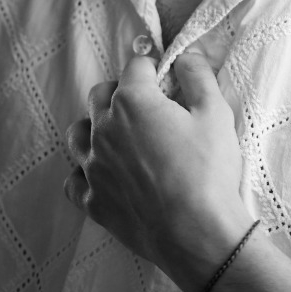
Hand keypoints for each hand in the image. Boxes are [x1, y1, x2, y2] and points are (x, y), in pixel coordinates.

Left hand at [64, 51, 253, 291]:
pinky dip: (86, 172)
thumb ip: (198, 76)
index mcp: (133, 101)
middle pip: (100, 94)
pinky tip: (106, 175)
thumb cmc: (208, 172)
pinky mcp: (92, 200)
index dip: (154, 68)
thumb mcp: (216, 113)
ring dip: (95, 127)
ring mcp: (93, 166)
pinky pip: (75, 179)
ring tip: (121, 137)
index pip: (136, 67)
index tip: (166, 78)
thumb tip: (187, 57)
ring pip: (78, 133)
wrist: (197, 234)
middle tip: (148, 106)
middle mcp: (104, 129)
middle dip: (121, 92)